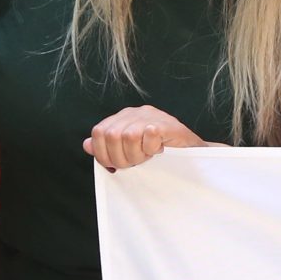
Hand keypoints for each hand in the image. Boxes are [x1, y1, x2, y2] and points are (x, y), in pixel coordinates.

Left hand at [83, 106, 206, 170]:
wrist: (193, 154)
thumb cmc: (161, 154)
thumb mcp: (130, 152)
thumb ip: (108, 147)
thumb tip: (87, 144)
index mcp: (123, 118)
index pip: (98, 132)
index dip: (103, 154)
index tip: (115, 167)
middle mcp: (134, 113)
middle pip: (111, 135)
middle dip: (120, 157)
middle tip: (135, 164)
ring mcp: (151, 116)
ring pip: (128, 136)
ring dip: (136, 154)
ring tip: (147, 157)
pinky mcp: (167, 123)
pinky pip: (149, 134)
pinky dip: (151, 148)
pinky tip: (159, 150)